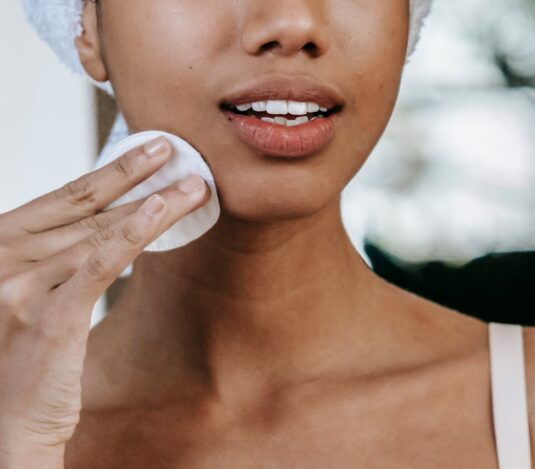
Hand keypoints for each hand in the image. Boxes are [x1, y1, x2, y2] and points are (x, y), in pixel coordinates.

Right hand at [0, 136, 209, 466]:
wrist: (4, 422)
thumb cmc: (21, 355)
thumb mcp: (30, 291)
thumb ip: (59, 256)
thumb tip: (112, 223)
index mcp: (0, 244)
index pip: (64, 197)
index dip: (109, 171)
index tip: (148, 152)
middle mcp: (4, 256)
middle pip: (84, 205)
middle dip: (134, 173)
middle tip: (173, 148)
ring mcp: (22, 285)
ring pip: (99, 230)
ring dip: (152, 202)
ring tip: (192, 183)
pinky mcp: (49, 316)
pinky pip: (98, 264)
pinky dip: (131, 234)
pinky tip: (159, 211)